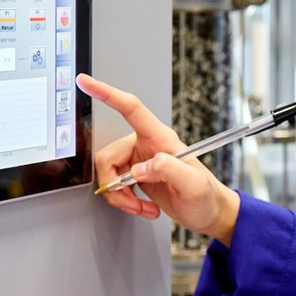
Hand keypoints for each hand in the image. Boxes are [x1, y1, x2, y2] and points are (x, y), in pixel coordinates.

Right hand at [77, 74, 240, 244]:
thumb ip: (169, 169)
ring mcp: (140, 161)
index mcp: (160, 138)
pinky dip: (125, 202)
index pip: (130, 109)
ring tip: (142, 207)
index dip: (107, 94)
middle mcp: (147, 146)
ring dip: (121, 197)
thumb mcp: (194, 184)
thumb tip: (139, 168)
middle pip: (108, 156)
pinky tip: (144, 207)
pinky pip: (115, 186)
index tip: (87, 82)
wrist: (208, 213)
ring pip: (109, 174)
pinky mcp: (136, 176)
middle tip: (133, 202)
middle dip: (114, 185)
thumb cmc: (207, 196)